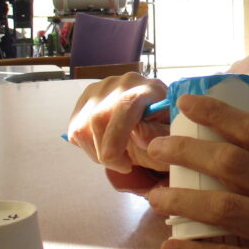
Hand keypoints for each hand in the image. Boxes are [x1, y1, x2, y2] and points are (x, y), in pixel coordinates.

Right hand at [66, 72, 171, 192]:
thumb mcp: (172, 136)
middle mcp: (122, 83)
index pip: (125, 105)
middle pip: (99, 118)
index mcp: (148, 89)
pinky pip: (75, 129)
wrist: (155, 118)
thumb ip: (160, 135)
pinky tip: (107, 147)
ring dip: (96, 152)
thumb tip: (139, 135)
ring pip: (82, 126)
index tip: (110, 158)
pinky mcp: (86, 100)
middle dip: (106, 152)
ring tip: (118, 157)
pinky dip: (88, 147)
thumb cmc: (166, 130)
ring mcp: (101, 89)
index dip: (116, 133)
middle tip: (124, 166)